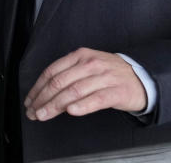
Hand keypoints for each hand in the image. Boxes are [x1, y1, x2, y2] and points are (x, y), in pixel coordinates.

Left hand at [24, 48, 145, 121]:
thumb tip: (44, 94)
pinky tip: (71, 111)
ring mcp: (104, 77)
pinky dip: (82, 105)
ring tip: (44, 115)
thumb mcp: (87, 67)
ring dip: (55, 105)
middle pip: (60, 82)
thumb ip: (68, 76)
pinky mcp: (116, 91)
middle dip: (43, 99)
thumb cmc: (110, 74)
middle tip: (34, 112)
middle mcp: (90, 64)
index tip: (30, 100)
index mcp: (80, 56)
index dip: (38, 88)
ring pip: (74, 91)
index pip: (52, 71)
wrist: (141, 78)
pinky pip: (96, 99)